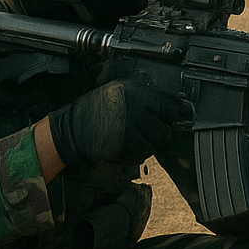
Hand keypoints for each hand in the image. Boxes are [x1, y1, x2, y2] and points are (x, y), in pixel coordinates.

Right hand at [48, 80, 182, 166]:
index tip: (178, 116)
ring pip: (154, 146)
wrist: (69, 131)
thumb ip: (146, 97)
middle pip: (165, 130)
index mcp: (134, 93)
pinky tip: (124, 145)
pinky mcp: (120, 150)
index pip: (168, 106)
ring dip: (147, 145)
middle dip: (160, 133)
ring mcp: (127, 132)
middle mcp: (132, 111)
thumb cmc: (96, 109)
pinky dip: (135, 154)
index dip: (175, 113)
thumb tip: (176, 106)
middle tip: (148, 130)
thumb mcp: (120, 91)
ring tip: (133, 137)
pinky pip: (140, 156)